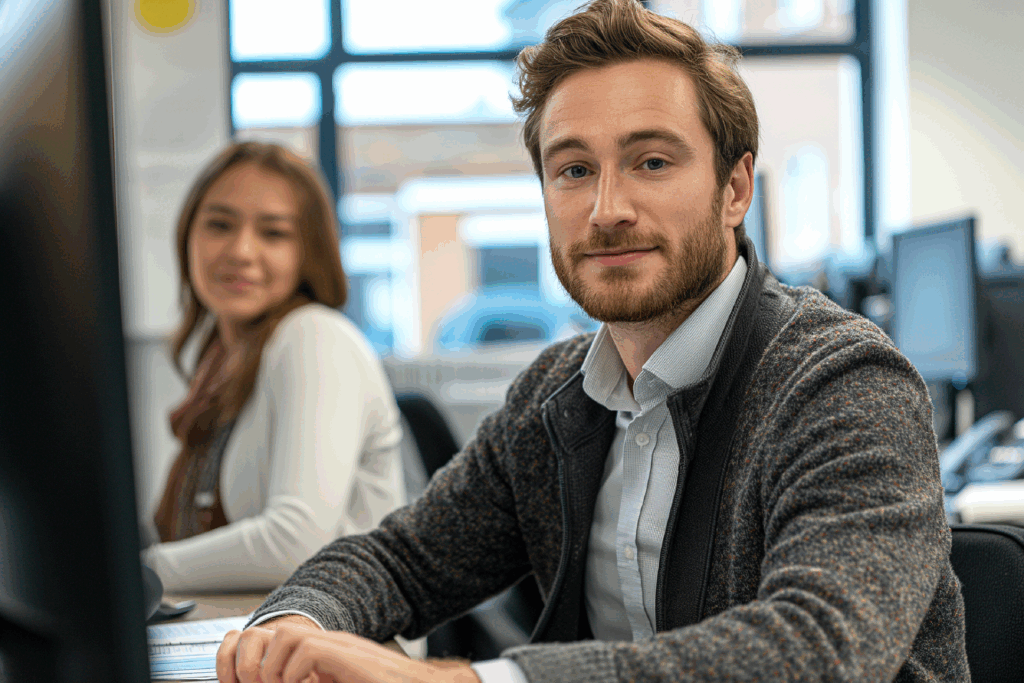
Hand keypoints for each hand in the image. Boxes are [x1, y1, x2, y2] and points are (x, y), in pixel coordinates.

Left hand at [217, 618, 479, 682]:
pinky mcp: (349, 656)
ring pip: (287, 634)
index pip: (282, 644)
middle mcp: (331, 647)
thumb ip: (317, 681)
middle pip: (279, 633)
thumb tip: (284, 682)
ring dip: (273, 665)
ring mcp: (341, 648)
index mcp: (325, 658)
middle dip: (260, 663)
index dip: (263, 666)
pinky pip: (306, 649)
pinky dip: (293, 672)